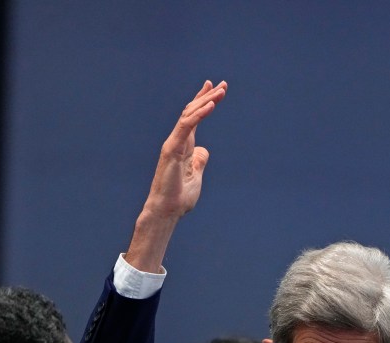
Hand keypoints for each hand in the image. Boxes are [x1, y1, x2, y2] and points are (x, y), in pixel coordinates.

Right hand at [145, 80, 226, 218]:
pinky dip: (199, 114)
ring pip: (189, 115)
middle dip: (207, 96)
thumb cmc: (180, 197)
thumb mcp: (196, 175)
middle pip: (192, 111)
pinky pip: (187, 127)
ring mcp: (174, 143)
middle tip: (222, 84)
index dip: (203, 101)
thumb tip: (204, 151)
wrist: (168, 210)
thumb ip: (199, 161)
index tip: (215, 88)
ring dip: (205, 101)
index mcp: (185, 146)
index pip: (194, 117)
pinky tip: (211, 105)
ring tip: (220, 91)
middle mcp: (178, 140)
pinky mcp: (172, 149)